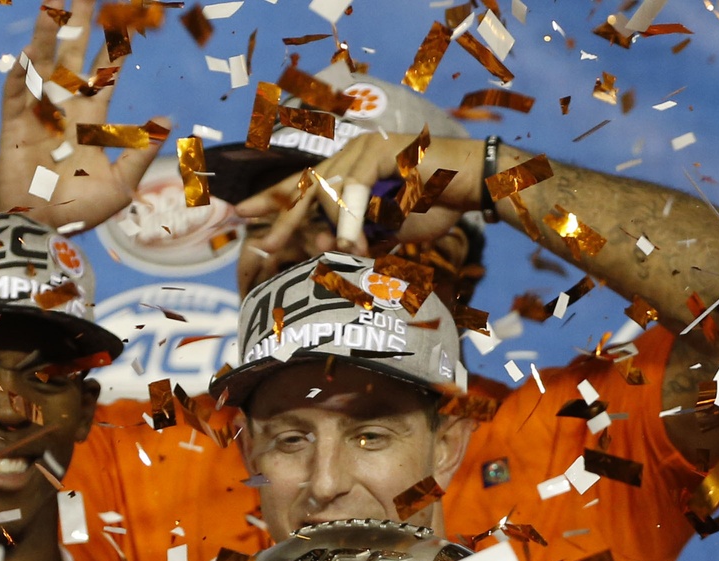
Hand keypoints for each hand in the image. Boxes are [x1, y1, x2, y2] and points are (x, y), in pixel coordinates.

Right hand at [0, 0, 170, 230]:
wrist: (43, 232)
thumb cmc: (82, 213)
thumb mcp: (120, 186)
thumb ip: (140, 153)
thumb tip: (169, 119)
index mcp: (91, 121)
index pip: (105, 75)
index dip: (114, 47)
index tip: (125, 17)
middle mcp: (65, 109)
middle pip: (74, 56)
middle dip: (79, 24)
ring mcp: (38, 115)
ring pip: (43, 64)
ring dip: (47, 33)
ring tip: (53, 0)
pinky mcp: (14, 128)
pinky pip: (17, 93)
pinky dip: (21, 73)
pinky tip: (29, 50)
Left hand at [236, 133, 483, 260]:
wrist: (474, 184)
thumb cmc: (434, 205)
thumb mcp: (385, 227)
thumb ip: (355, 233)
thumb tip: (325, 249)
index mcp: (347, 167)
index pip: (303, 184)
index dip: (273, 200)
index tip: (244, 216)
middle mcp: (349, 152)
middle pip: (306, 188)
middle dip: (283, 219)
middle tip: (262, 246)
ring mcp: (364, 147)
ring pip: (330, 192)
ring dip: (329, 229)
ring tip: (324, 254)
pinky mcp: (382, 150)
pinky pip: (357, 190)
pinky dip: (353, 219)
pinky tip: (352, 244)